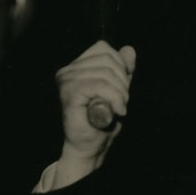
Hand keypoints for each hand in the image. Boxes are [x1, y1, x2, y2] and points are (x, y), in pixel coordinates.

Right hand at [51, 40, 135, 187]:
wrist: (92, 145)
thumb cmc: (103, 119)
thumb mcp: (119, 89)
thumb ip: (123, 69)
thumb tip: (129, 49)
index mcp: (77, 67)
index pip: (104, 49)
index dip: (120, 66)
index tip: (123, 87)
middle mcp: (67, 71)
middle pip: (107, 59)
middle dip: (122, 81)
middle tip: (123, 101)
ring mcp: (66, 81)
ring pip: (105, 73)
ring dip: (120, 92)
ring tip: (119, 108)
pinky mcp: (69, 93)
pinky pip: (99, 85)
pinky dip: (114, 98)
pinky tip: (117, 111)